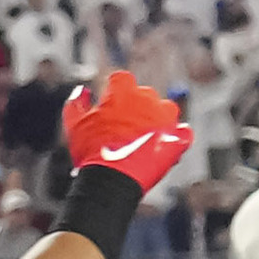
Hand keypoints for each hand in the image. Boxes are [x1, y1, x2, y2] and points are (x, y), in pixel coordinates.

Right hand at [62, 72, 191, 190]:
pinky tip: (164, 142)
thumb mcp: (74, 124)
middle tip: (124, 123)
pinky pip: (183, 132)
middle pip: (145, 94)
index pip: (122, 79)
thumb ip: (76, 103)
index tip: (111, 101)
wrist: (112, 180)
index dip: (115, 89)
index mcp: (123, 93)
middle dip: (136, 104)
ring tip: (145, 133)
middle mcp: (148, 101)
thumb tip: (82, 91)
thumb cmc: (91, 152)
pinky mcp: (177, 139)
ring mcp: (166, 120)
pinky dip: (176, 135)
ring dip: (158, 117)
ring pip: (167, 110)